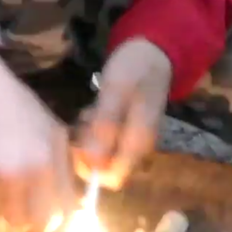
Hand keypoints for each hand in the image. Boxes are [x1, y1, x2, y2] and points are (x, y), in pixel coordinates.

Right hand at [0, 53, 75, 231]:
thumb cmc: (21, 108)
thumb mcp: (55, 132)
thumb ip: (65, 170)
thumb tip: (72, 203)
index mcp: (44, 166)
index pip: (59, 217)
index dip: (61, 220)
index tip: (59, 215)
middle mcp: (16, 179)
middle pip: (30, 224)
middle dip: (35, 217)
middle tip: (35, 203)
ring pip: (6, 213)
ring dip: (12, 203)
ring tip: (10, 176)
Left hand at [74, 39, 171, 189]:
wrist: (152, 52)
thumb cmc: (135, 68)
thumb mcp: (116, 91)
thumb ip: (106, 125)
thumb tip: (93, 163)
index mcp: (138, 143)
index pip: (112, 179)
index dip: (89, 169)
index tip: (78, 144)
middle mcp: (135, 148)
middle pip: (101, 168)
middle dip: (86, 149)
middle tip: (86, 121)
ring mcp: (128, 141)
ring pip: (97, 155)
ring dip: (86, 137)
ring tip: (90, 111)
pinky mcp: (121, 132)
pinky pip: (99, 142)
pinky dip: (90, 130)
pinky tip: (93, 110)